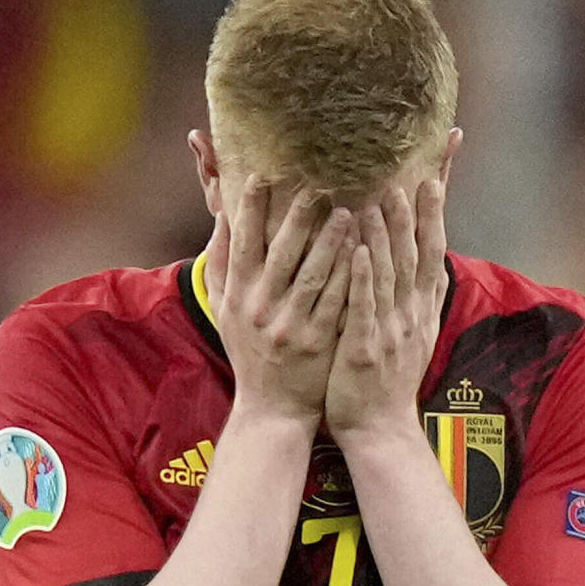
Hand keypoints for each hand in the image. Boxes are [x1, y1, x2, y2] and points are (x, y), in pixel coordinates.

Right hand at [207, 177, 355, 426]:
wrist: (271, 409)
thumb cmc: (249, 353)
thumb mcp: (223, 311)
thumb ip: (220, 266)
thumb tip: (221, 219)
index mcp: (238, 297)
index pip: (242, 244)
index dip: (251, 209)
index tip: (262, 176)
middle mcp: (261, 309)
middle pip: (281, 253)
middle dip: (298, 217)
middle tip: (317, 185)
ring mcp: (291, 326)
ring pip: (313, 274)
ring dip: (330, 241)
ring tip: (347, 211)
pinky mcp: (318, 341)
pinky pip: (336, 301)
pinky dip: (350, 274)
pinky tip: (364, 252)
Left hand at [324, 179, 447, 442]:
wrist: (379, 431)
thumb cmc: (385, 382)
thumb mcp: (410, 336)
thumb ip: (414, 299)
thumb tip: (424, 264)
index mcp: (420, 310)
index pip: (433, 252)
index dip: (437, 214)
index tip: (436, 174)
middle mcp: (410, 316)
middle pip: (417, 256)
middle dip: (415, 214)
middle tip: (409, 173)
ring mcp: (390, 332)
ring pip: (391, 275)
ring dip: (388, 235)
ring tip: (381, 197)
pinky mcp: (364, 349)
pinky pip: (363, 307)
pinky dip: (362, 277)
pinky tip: (356, 249)